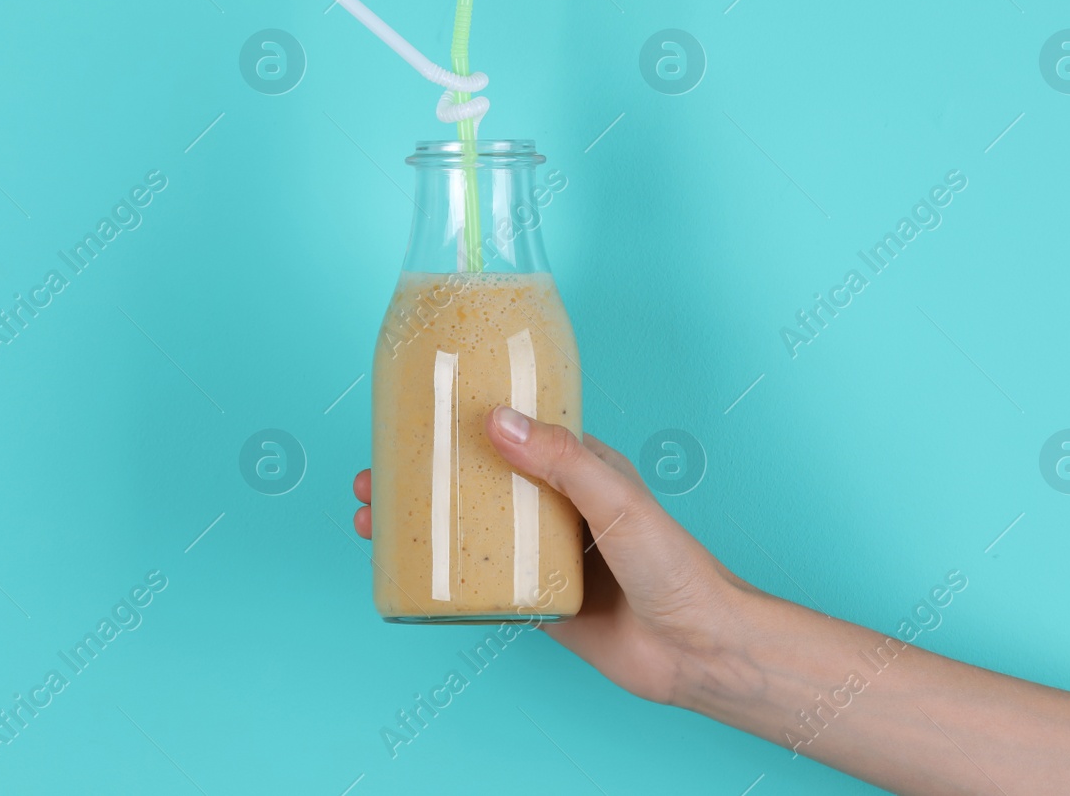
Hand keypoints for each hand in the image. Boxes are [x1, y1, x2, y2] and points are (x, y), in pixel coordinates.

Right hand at [353, 405, 756, 706]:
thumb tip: (497, 421)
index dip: (459, 421)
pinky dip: (439, 573)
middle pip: (474, 479)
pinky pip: (478, 582)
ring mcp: (540, 553)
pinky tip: (406, 570)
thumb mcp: (616, 500)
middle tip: (373, 477)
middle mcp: (553, 505)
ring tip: (373, 519)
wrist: (697, 651)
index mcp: (576, 466)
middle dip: (421, 474)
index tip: (412, 417)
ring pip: (467, 528)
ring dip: (419, 521)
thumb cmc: (675, 566)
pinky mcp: (533, 599)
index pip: (510, 429)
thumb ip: (561, 461)